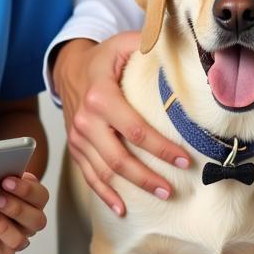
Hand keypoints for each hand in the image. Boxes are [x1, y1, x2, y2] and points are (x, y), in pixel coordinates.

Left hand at [0, 172, 48, 253]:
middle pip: (36, 221)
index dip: (26, 189)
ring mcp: (15, 240)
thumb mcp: (0, 179)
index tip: (7, 180)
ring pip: (18, 241)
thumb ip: (2, 176)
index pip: (41, 196)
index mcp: (36, 203)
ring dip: (0, 225)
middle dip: (15, 208)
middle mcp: (30, 224)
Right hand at [53, 33, 190, 216]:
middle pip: (118, 158)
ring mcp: (77, 137)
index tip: (184, 159)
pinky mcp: (75, 148)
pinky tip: (121, 208)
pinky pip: (89, 176)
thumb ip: (150, 46)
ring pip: (104, 171)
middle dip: (147, 176)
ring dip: (131, 188)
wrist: (69, 67)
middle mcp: (85, 120)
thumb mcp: (125, 44)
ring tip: (160, 195)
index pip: (134, 129)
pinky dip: (104, 195)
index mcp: (100, 95)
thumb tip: (183, 49)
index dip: (160, 147)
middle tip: (173, 188)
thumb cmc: (104, 57)